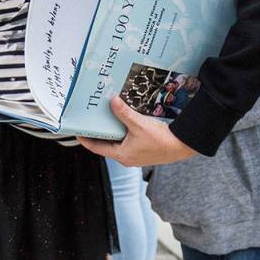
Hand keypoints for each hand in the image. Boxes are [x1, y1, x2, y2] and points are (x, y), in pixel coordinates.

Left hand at [79, 96, 197, 166]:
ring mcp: (136, 156)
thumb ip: (124, 113)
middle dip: (99, 134)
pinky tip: (125, 123)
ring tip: (106, 119)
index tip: (77, 132)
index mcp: (122, 155)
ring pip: (118, 143)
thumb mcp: (139, 124)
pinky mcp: (144, 152)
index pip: (96, 148)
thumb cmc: (162, 141)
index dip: (85, 139)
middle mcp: (127, 158)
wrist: (182, 146)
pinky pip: (128, 142)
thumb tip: (112, 101)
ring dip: (112, 132)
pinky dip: (123, 133)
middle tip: (92, 121)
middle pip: (106, 145)